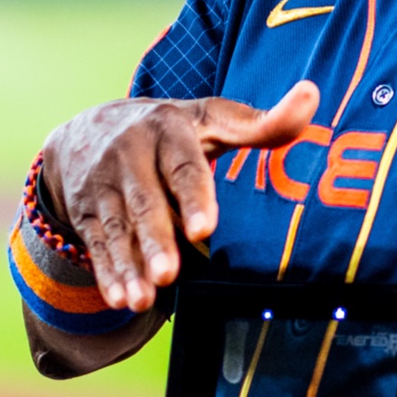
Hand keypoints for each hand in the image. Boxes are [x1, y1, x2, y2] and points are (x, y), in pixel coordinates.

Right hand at [47, 80, 318, 313]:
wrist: (87, 130)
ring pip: (116, 227)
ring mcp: (103, 183)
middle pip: (146, 203)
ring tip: (140, 300)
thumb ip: (260, 122)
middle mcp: (130, 154)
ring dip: (128, 265)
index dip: (194, 197)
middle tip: (169, 275)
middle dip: (156, 240)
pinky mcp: (85, 210)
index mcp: (167, 129)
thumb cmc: (168, 131)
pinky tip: (118, 298)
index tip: (204, 229)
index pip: (183, 166)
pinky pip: (95, 243)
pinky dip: (106, 272)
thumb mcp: (210, 119)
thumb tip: (311, 96)